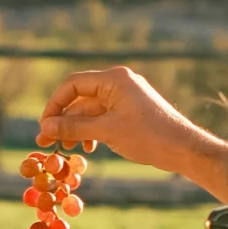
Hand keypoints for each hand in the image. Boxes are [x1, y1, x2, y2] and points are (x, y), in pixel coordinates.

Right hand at [36, 67, 227, 197]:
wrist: (183, 149)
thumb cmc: (147, 136)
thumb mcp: (106, 131)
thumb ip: (73, 127)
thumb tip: (45, 127)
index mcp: (114, 79)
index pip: (73, 85)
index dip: (54, 105)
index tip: (44, 126)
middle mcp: (119, 83)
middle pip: (80, 98)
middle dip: (63, 120)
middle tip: (46, 142)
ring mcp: (126, 97)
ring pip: (90, 111)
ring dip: (76, 128)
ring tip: (66, 148)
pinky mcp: (130, 112)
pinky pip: (103, 118)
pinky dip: (92, 131)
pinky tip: (88, 148)